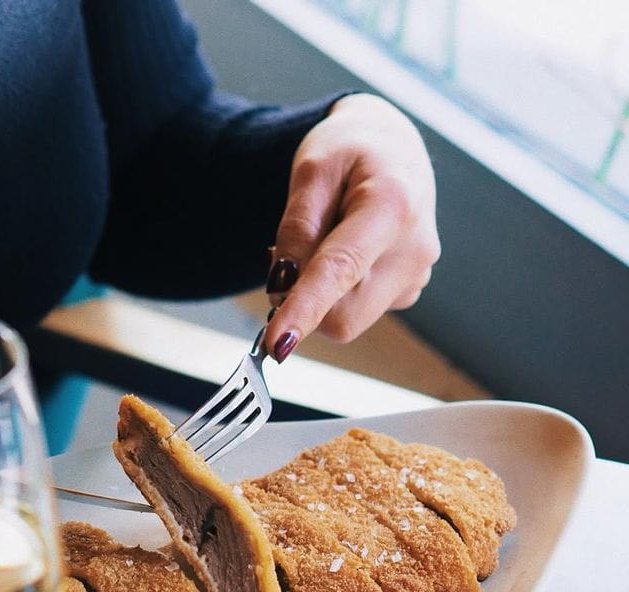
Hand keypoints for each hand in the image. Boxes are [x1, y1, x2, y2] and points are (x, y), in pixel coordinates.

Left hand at [264, 94, 439, 360]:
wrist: (393, 146)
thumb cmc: (351, 150)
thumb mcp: (311, 168)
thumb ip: (296, 228)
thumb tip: (283, 285)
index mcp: (392, 206)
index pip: (340, 270)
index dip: (305, 310)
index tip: (276, 344)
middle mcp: (414, 251)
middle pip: (342, 315)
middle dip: (301, 301)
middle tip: (283, 255)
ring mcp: (416, 276)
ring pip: (345, 319)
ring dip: (317, 296)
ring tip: (322, 242)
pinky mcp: (408, 292)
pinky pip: (355, 311)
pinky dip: (334, 295)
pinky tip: (341, 255)